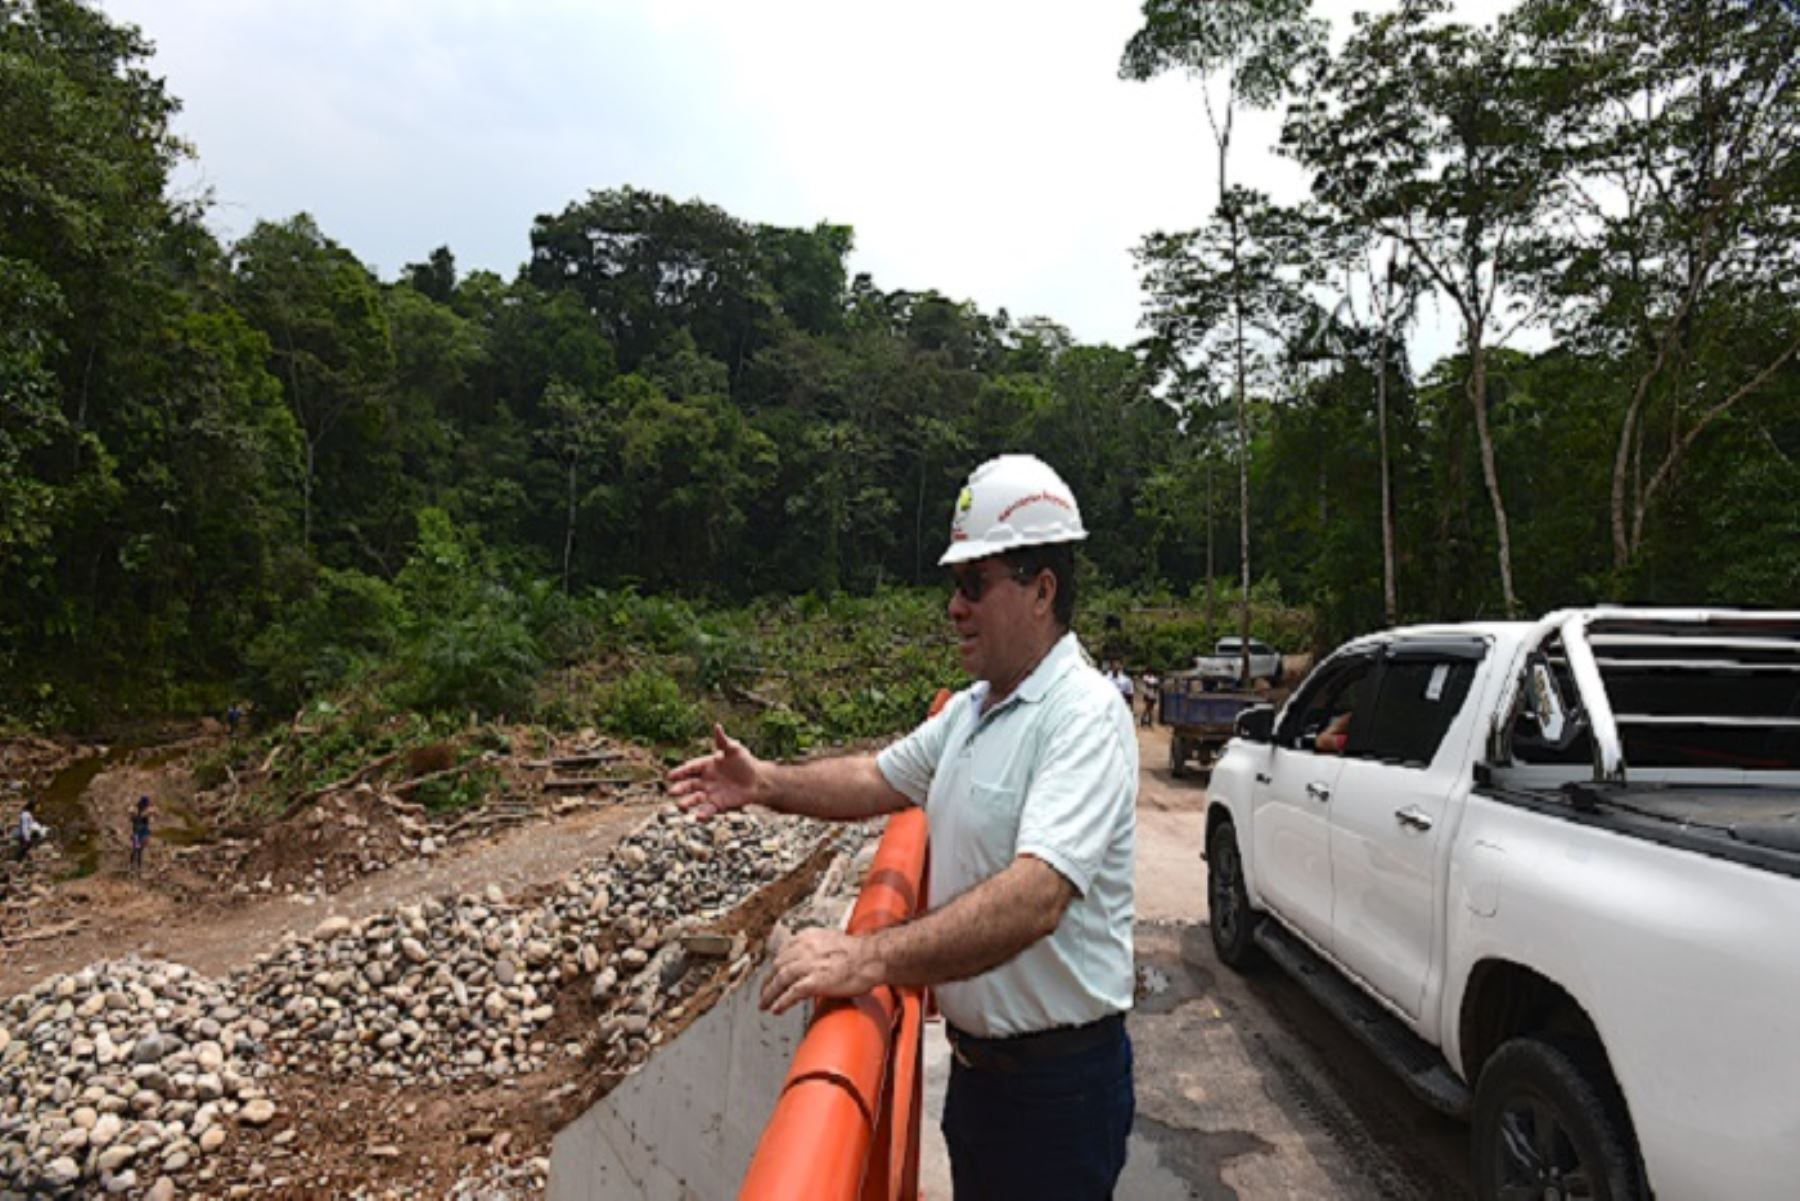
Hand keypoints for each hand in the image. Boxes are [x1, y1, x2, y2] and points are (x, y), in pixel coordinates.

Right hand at [667, 724, 769, 818]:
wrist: (758, 780)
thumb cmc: (745, 763)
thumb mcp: (735, 750)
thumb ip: (723, 741)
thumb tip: (717, 726)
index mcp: (706, 765)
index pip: (690, 768)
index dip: (680, 772)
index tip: (670, 775)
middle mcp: (705, 780)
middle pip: (689, 785)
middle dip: (680, 788)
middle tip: (672, 792)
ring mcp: (710, 793)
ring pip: (695, 798)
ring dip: (687, 802)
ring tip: (681, 806)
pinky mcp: (718, 805)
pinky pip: (708, 810)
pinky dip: (703, 814)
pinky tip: (698, 817)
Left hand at [759, 927, 883, 1013]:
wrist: (871, 957)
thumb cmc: (859, 952)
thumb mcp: (832, 940)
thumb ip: (819, 947)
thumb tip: (815, 960)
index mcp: (808, 937)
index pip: (783, 951)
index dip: (775, 965)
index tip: (771, 974)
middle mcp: (805, 948)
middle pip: (778, 965)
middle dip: (767, 981)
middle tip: (763, 992)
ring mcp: (809, 965)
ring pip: (780, 980)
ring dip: (769, 994)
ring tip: (764, 1004)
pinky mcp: (814, 981)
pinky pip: (792, 993)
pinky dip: (781, 1002)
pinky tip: (776, 1009)